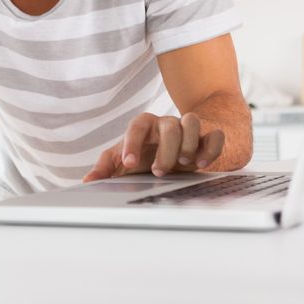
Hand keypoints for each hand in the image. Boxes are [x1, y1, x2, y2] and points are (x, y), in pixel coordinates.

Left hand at [83, 112, 224, 181]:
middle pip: (168, 125)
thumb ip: (105, 168)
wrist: (174, 148)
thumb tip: (88, 181)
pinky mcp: (207, 138)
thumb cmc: (143, 154)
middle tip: (158, 171)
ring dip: (189, 143)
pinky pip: (215, 135)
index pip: (137, 126)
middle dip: (165, 150)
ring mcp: (187, 129)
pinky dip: (211, 148)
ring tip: (183, 164)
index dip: (132, 144)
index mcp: (144, 126)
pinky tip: (203, 164)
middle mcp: (166, 124)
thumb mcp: (121, 160)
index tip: (128, 164)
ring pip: (192, 122)